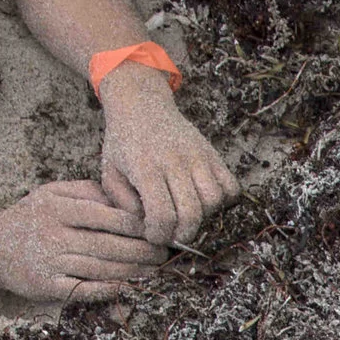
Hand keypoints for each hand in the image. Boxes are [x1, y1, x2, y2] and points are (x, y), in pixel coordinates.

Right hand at [0, 179, 167, 302]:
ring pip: (102, 268)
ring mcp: (51, 262)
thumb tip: (125, 200)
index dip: (136, 224)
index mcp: (57, 208)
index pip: (105, 216)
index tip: (157, 228)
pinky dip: (109, 289)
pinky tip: (130, 287)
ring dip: (134, 271)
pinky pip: (85, 289)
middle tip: (164, 253)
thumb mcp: (52, 193)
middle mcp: (54, 234)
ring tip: (156, 270)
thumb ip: (87, 192)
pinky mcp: (48, 286)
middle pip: (109, 244)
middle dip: (142, 250)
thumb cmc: (31, 217)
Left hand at [96, 69, 235, 244]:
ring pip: (214, 202)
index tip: (153, 235)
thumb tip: (146, 225)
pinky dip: (223, 200)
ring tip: (187, 213)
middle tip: (172, 234)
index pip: (162, 215)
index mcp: (145, 168)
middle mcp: (175, 162)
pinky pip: (231, 187)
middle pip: (191, 214)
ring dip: (203, 216)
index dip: (160, 234)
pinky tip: (204, 199)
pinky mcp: (213, 154)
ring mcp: (198, 157)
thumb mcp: (109, 172)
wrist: (141, 105)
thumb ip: (122, 203)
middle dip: (182, 234)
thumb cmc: (124, 143)